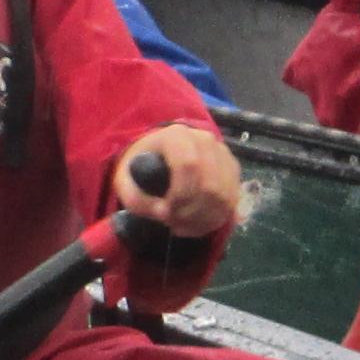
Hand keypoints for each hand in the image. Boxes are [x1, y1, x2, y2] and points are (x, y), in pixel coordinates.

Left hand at [115, 124, 239, 244]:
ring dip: (202, 219)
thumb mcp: (126, 180)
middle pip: (210, 186)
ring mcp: (222, 154)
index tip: (164, 212)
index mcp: (177, 135)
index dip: (179, 195)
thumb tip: (163, 212)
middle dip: (191, 212)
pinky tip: (195, 223)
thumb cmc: (142, 165)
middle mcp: (205, 140)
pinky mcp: (232, 170)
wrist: (161, 154)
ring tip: (182, 224)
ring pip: (224, 196)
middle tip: (172, 222)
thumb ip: (136, 198)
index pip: (189, 165)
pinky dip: (214, 220)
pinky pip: (231, 201)